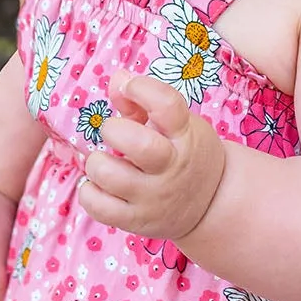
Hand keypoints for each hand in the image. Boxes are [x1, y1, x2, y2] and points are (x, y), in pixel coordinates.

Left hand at [77, 70, 226, 242]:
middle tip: (112, 132)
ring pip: (110, 176)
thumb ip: (144, 101)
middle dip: (114, 130)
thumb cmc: (185, 153)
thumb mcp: (179, 124)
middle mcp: (171, 168)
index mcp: (185, 136)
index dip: (141, 88)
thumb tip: (117, 79)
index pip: (167, 105)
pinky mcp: (137, 221)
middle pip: (139, 145)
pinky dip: (89, 192)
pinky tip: (99, 184)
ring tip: (103, 161)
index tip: (129, 86)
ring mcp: (153, 197)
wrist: (211, 205)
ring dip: (96, 162)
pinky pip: (99, 207)